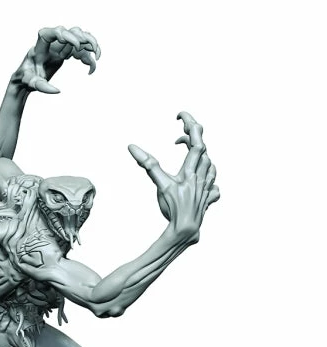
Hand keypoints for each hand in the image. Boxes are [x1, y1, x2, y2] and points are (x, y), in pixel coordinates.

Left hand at [16, 26, 100, 93]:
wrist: (26, 79)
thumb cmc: (25, 79)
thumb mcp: (30, 83)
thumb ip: (41, 86)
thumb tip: (57, 91)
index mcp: (39, 48)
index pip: (50, 33)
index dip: (64, 35)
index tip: (76, 45)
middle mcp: (51, 44)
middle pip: (69, 32)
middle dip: (83, 39)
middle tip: (92, 50)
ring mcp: (59, 47)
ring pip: (78, 37)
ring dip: (89, 44)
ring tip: (96, 57)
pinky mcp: (65, 53)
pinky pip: (79, 50)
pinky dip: (87, 58)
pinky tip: (90, 70)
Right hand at [128, 112, 219, 241]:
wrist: (186, 230)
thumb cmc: (173, 208)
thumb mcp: (160, 184)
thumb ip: (149, 164)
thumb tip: (132, 147)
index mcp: (190, 170)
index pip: (196, 140)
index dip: (190, 124)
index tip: (180, 117)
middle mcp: (201, 177)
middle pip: (203, 151)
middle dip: (191, 140)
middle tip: (179, 138)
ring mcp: (206, 188)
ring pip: (210, 167)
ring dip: (201, 158)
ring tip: (191, 158)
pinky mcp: (207, 199)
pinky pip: (213, 187)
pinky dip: (209, 181)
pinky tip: (202, 184)